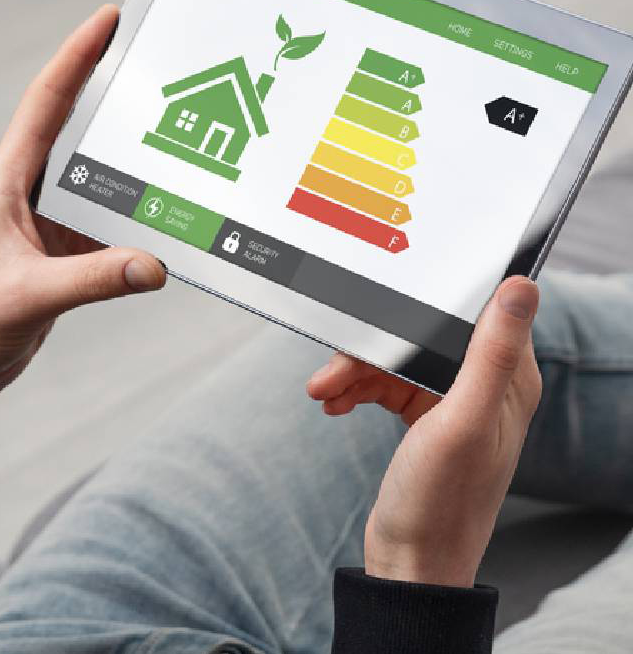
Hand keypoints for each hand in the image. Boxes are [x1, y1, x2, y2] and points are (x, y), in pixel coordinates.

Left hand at [0, 5, 166, 426]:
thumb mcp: (27, 296)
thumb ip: (91, 279)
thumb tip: (153, 264)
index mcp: (5, 183)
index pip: (46, 104)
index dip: (77, 56)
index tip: (108, 18)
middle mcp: (27, 193)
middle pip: (79, 130)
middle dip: (117, 93)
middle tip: (160, 61)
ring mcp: (47, 224)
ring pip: (100, 179)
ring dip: (134, 160)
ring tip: (183, 132)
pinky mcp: (62, 256)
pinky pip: (109, 223)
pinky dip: (138, 217)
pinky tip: (171, 212)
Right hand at [306, 277, 541, 586]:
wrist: (410, 561)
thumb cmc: (441, 503)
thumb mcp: (461, 421)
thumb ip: (490, 354)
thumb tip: (522, 287)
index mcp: (509, 379)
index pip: (469, 313)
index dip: (425, 307)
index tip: (381, 310)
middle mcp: (484, 385)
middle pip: (421, 334)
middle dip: (372, 348)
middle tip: (335, 370)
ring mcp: (451, 401)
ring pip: (395, 358)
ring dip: (354, 371)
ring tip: (325, 392)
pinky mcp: (423, 415)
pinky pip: (383, 382)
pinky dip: (354, 388)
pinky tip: (334, 403)